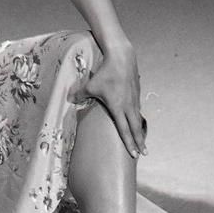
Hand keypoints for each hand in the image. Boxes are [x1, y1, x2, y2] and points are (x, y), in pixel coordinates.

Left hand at [79, 41, 147, 158]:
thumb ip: (80, 94)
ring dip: (141, 130)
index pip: (124, 130)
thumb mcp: (90, 85)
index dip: (129, 143)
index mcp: (118, 107)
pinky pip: (138, 108)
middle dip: (140, 141)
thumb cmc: (105, 73)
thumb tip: (69, 99)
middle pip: (135, 128)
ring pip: (138, 118)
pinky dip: (139, 117)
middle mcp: (129, 106)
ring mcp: (134, 99)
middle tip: (144, 153)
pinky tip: (138, 120)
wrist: (122, 58)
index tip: (134, 153)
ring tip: (143, 140)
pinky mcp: (137, 92)